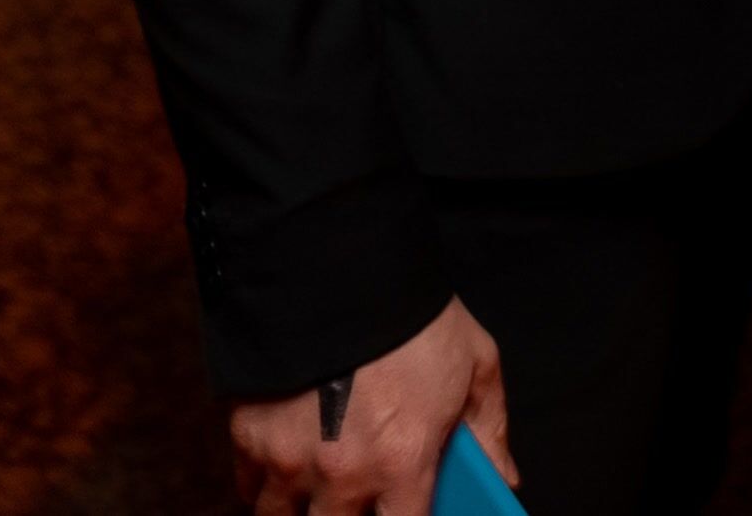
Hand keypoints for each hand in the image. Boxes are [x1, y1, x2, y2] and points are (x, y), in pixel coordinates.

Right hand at [229, 297, 509, 515]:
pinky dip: (266, 487)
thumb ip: (488, 430)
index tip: (406, 512)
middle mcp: (342, 474)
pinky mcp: (248, 435)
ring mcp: (289, 459)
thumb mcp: (474, 364)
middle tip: (363, 498)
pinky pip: (249, 489)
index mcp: (402, 463)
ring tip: (321, 494)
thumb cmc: (413, 315)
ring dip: (303, 512)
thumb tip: (503, 479)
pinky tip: (288, 471)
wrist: (341, 261)